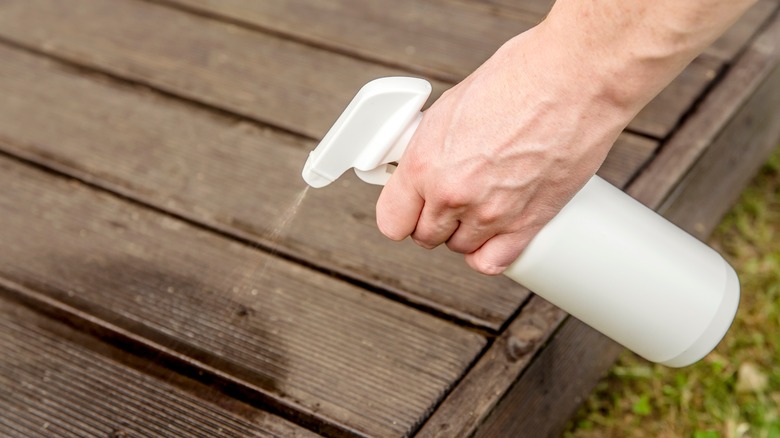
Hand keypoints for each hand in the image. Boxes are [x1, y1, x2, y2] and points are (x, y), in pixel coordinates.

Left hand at [375, 27, 634, 274]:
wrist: (576, 77)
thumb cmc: (519, 77)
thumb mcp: (452, 105)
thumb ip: (432, 147)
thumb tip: (426, 164)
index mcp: (425, 163)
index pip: (391, 221)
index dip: (401, 213)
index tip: (410, 206)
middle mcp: (453, 195)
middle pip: (427, 236)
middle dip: (435, 219)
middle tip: (452, 196)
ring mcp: (491, 214)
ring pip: (461, 248)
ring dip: (465, 232)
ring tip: (481, 204)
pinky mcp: (529, 223)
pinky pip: (494, 262)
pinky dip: (491, 253)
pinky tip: (496, 233)